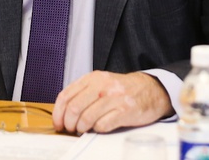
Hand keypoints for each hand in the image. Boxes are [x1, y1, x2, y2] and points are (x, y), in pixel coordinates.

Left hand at [52, 71, 173, 133]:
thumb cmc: (121, 89)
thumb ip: (83, 92)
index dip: (58, 113)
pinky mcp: (125, 111)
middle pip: (74, 108)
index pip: (66, 96)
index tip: (58, 123)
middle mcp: (102, 86)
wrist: (150, 89)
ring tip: (84, 129)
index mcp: (93, 78)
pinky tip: (99, 128)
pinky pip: (103, 125)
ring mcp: (114, 98)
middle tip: (71, 129)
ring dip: (82, 128)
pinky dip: (97, 130)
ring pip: (86, 118)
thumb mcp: (100, 83)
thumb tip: (63, 111)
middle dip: (69, 123)